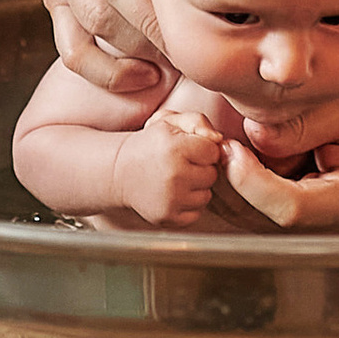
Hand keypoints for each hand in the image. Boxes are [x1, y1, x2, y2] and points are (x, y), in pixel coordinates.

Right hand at [119, 108, 222, 226]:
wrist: (119, 171)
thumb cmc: (150, 144)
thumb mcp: (169, 120)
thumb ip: (198, 121)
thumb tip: (219, 139)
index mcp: (175, 148)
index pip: (213, 151)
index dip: (203, 149)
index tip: (188, 148)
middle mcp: (174, 175)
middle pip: (212, 175)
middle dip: (201, 168)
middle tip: (180, 164)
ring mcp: (170, 199)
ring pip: (206, 195)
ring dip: (196, 188)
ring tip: (176, 179)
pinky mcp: (167, 217)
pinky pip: (196, 213)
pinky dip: (188, 205)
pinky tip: (173, 194)